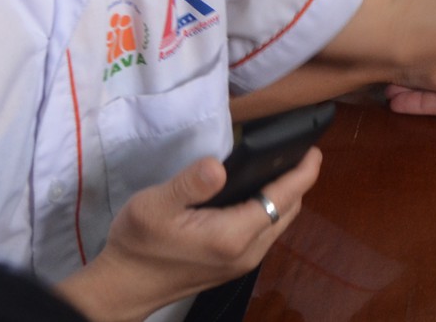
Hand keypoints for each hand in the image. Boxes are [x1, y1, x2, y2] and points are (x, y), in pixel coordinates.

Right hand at [61, 150, 319, 321]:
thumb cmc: (137, 243)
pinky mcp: (233, 265)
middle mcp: (247, 252)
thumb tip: (220, 165)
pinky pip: (265, 232)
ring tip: (281, 166)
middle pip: (287, 211)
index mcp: (233, 235)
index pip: (282, 198)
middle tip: (298, 150)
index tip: (314, 148)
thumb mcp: (154, 206)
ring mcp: (242, 262)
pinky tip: (257, 193)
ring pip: (278, 223)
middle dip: (298, 182)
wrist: (122, 288)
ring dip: (284, 197)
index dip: (303, 172)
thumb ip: (190, 184)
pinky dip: (270, 210)